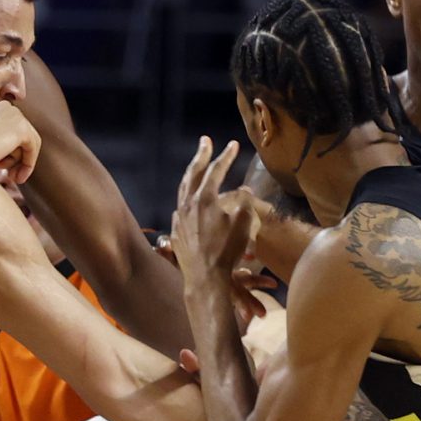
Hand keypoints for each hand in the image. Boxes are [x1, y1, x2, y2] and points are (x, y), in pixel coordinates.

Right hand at [0, 100, 39, 185]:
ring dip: (18, 162)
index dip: (7, 150)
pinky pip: (32, 148)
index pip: (7, 129)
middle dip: (16, 158)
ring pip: (26, 142)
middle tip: (10, 176)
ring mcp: (14, 115)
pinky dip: (28, 164)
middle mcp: (4, 106)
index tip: (1, 167)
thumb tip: (0, 150)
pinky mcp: (22, 128)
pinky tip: (19, 178)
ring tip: (8, 176)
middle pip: (19, 135)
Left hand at [171, 136, 253, 281]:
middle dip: (201, 155)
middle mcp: (188, 205)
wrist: (205, 279)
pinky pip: (180, 209)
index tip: (233, 145)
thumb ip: (244, 202)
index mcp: (205, 198)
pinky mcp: (176, 233)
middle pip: (193, 173)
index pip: (216, 171)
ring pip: (183, 190)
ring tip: (196, 166)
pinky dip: (186, 199)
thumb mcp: (244, 224)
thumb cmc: (227, 251)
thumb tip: (243, 191)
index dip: (226, 156)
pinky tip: (189, 201)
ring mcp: (179, 219)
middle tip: (205, 141)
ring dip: (191, 176)